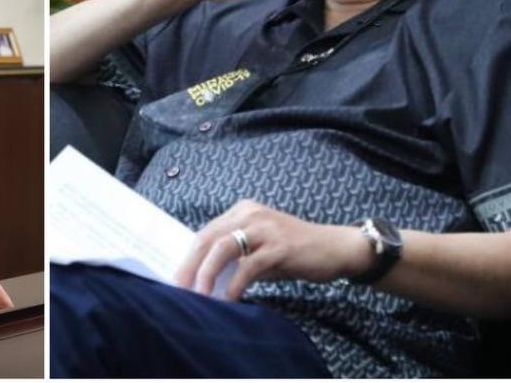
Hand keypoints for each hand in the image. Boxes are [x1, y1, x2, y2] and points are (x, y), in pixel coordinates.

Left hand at [174, 200, 370, 299]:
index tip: (175, 279)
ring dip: (206, 273)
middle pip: (208, 238)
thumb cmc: (294, 252)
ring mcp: (265, 228)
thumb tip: (205, 280)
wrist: (335, 247)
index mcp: (242, 211)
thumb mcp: (260, 249)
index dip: (187, 257)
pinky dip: (235, 283)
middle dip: (189, 266)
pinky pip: (249, 265)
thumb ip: (235, 258)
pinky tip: (229, 298)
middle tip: (178, 289)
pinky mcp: (280, 246)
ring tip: (199, 295)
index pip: (205, 233)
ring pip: (224, 247)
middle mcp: (250, 214)